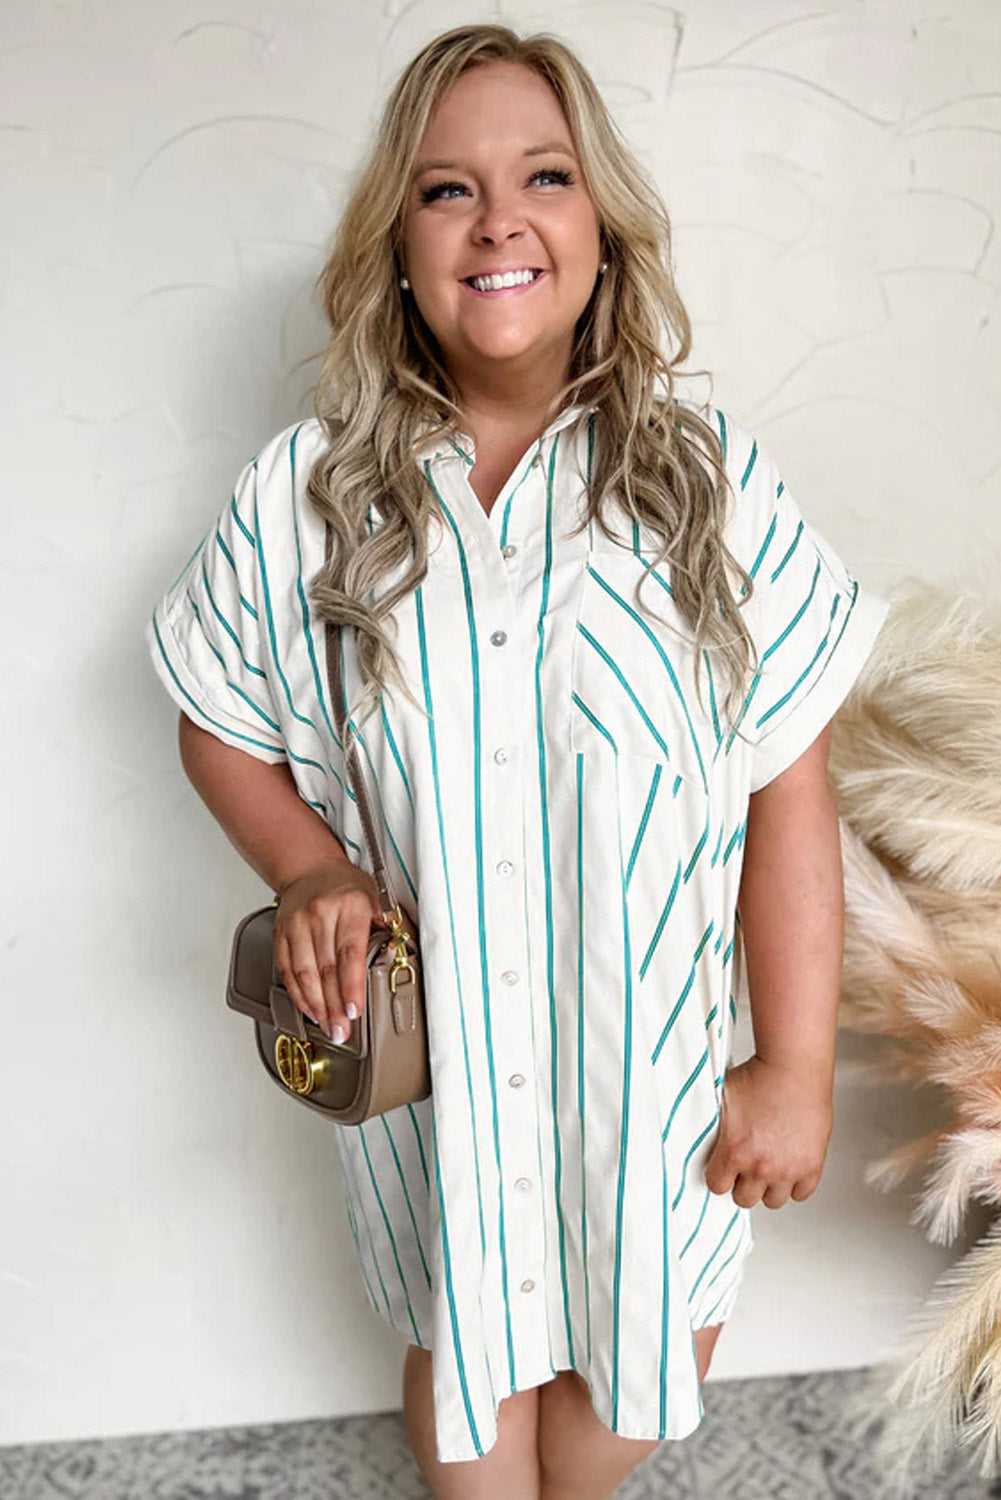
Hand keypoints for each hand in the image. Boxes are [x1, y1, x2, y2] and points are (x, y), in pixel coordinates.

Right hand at [273, 860, 383, 1041]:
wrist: (310, 869)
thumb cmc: (348, 888)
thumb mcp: (377, 898)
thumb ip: (388, 928)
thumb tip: (399, 958)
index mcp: (350, 906)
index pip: (350, 952)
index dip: (351, 985)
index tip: (354, 1010)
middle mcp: (320, 914)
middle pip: (326, 969)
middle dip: (335, 1006)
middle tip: (342, 1031)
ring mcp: (297, 924)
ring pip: (304, 973)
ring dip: (316, 1005)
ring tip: (328, 1026)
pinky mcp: (281, 934)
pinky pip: (287, 970)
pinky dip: (298, 994)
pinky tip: (310, 1009)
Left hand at [703, 1053, 833, 1209]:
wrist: (793, 1066)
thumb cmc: (758, 1075)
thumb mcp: (720, 1098)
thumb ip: (709, 1123)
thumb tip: (694, 1128)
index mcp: (735, 1151)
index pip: (717, 1186)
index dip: (719, 1175)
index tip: (722, 1166)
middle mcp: (761, 1166)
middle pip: (744, 1199)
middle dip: (742, 1182)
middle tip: (746, 1165)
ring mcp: (789, 1168)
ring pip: (773, 1200)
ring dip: (768, 1186)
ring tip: (768, 1166)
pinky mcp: (812, 1164)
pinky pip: (801, 1193)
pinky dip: (795, 1183)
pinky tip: (788, 1166)